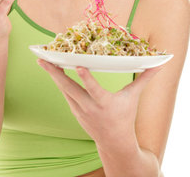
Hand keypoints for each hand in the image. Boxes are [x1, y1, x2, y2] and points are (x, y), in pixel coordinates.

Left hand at [37, 59, 162, 150]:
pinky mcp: (74, 111)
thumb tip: (158, 66)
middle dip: (55, 74)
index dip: (86, 78)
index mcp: (104, 103)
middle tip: (43, 60)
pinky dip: (58, 82)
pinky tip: (52, 71)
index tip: (78, 66)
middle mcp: (89, 107)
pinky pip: (65, 94)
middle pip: (69, 88)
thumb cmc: (125, 117)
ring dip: (53, 76)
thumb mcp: (133, 98)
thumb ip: (143, 80)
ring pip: (63, 90)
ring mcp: (79, 110)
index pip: (94, 90)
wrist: (114, 142)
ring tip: (43, 60)